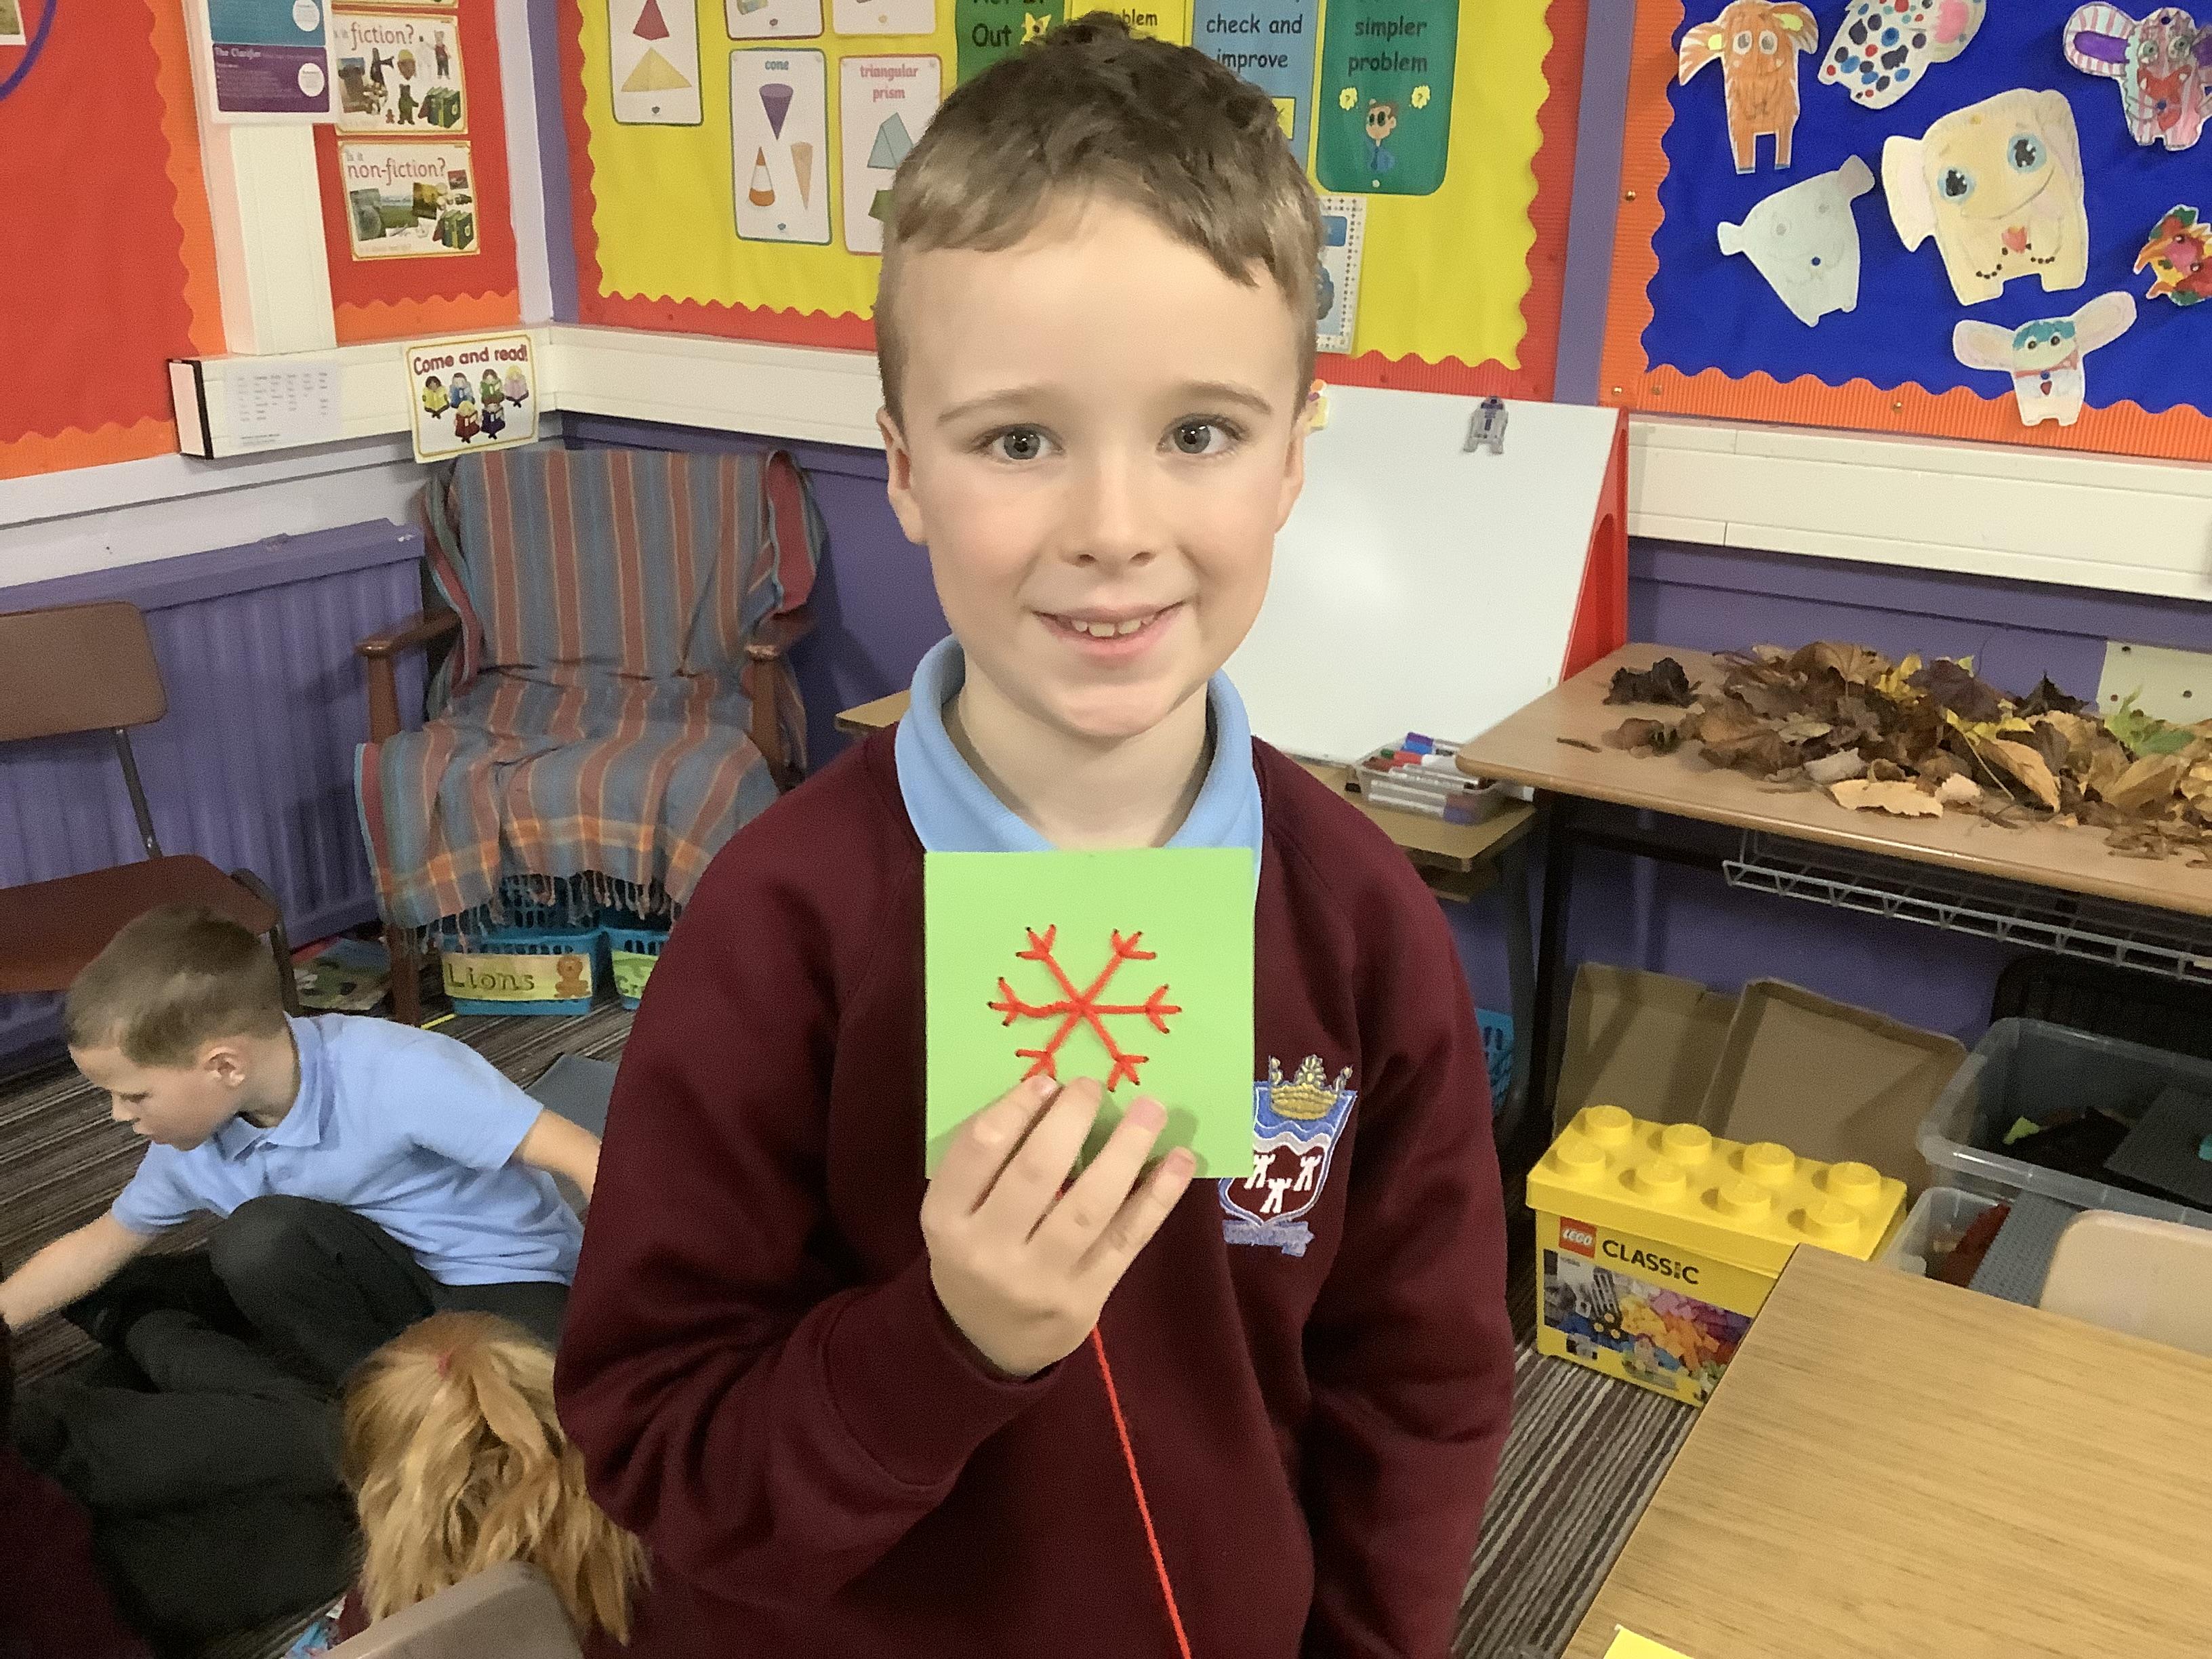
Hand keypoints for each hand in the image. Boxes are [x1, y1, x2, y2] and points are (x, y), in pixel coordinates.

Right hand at [922, 1075, 1196, 1380]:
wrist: (987, 1343)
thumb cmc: (975, 1252)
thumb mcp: (956, 1211)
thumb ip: (988, 1161)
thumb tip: (1051, 1092)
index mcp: (947, 1220)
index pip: (979, 1149)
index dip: (1016, 1108)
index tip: (1047, 1081)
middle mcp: (990, 1251)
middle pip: (1036, 1172)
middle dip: (1071, 1119)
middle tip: (1093, 1086)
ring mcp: (1041, 1279)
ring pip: (1089, 1205)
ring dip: (1126, 1150)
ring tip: (1151, 1110)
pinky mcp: (1086, 1297)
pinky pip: (1126, 1238)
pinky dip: (1158, 1196)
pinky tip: (1180, 1160)